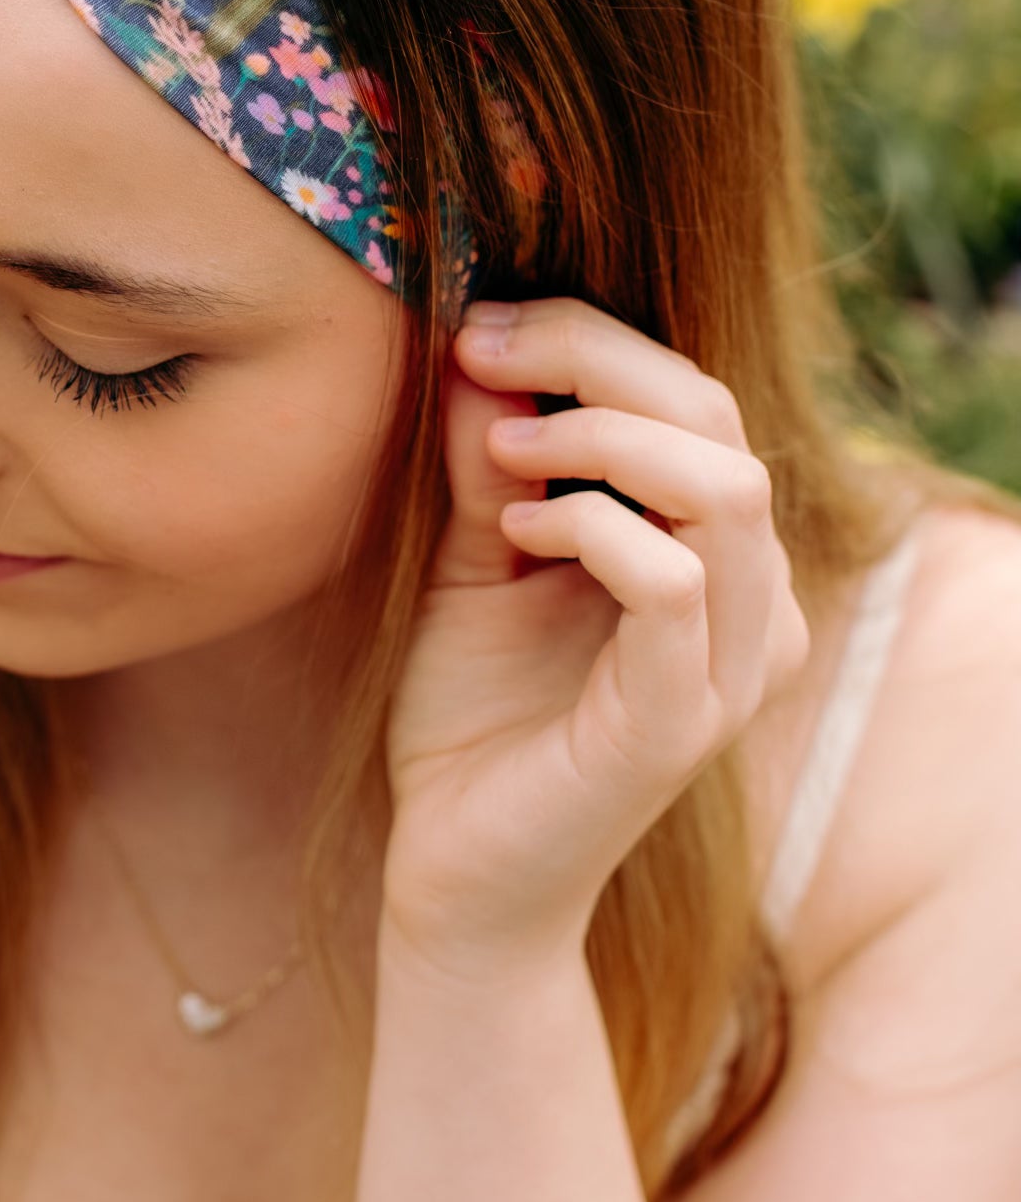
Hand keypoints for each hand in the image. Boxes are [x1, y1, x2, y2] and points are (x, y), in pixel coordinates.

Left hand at [379, 297, 811, 971]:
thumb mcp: (474, 564)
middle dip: (593, 362)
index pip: (697, 402)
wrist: (451, 874)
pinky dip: (592, 529)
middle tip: (480, 353)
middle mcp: (751, 606)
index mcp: (715, 559)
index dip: (593, 342)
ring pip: (726, 488)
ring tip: (501, 456)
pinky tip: (514, 536)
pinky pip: (677, 582)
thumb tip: (481, 352)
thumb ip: (490, 467)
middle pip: (719, 420)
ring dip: (600, 439)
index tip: (480, 327)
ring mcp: (729, 666)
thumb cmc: (470, 722)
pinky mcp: (683, 720)